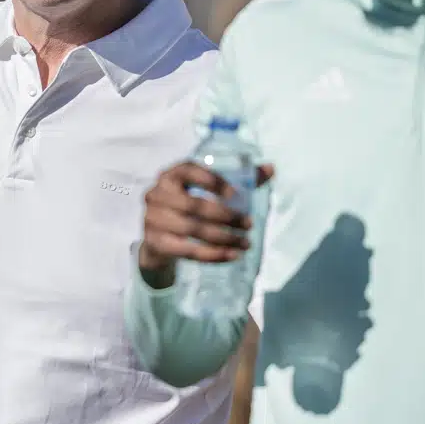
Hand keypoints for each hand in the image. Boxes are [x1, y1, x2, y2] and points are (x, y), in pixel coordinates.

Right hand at [138, 161, 274, 287]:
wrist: (159, 238)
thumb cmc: (190, 207)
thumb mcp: (209, 191)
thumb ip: (240, 179)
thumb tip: (271, 168)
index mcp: (171, 174)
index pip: (189, 170)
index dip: (212, 181)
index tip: (236, 195)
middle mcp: (157, 193)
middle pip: (194, 205)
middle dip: (226, 216)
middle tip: (249, 224)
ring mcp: (153, 218)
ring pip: (193, 229)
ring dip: (223, 238)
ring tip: (245, 243)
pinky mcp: (156, 242)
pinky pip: (188, 250)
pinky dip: (213, 255)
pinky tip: (232, 255)